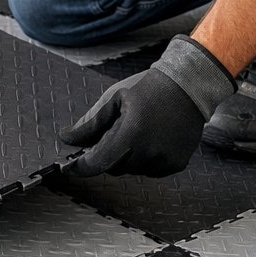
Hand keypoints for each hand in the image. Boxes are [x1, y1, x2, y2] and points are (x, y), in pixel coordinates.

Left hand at [62, 35, 234, 177]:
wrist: (188, 86)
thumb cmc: (149, 89)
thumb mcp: (114, 100)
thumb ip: (90, 124)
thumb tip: (67, 138)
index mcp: (130, 135)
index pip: (98, 163)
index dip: (81, 167)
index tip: (70, 167)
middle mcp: (148, 153)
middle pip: (113, 168)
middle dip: (107, 155)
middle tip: (112, 134)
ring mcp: (164, 161)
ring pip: (132, 170)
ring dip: (127, 158)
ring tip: (137, 131)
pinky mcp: (176, 165)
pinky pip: (150, 170)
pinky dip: (145, 160)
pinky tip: (151, 139)